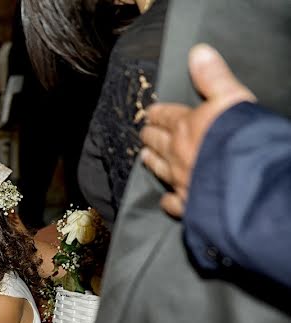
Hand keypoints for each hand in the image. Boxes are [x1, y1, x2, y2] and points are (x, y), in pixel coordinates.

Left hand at [140, 44, 255, 217]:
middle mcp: (177, 153)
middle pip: (157, 142)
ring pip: (159, 169)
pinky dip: (167, 199)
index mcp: (186, 126)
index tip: (149, 112)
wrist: (245, 179)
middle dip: (149, 135)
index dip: (157, 113)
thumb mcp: (231, 98)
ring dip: (151, 161)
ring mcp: (180, 180)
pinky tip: (166, 198)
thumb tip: (198, 52)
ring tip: (144, 157)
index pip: (166, 116)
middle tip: (144, 133)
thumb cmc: (240, 136)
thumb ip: (213, 77)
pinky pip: (172, 201)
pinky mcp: (187, 203)